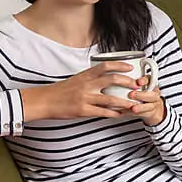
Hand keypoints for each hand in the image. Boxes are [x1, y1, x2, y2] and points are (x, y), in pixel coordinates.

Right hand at [21, 62, 140, 120]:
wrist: (45, 101)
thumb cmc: (60, 91)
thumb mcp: (75, 80)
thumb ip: (89, 79)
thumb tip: (103, 79)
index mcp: (85, 75)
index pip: (105, 66)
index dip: (120, 65)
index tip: (130, 67)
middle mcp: (87, 85)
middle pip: (112, 79)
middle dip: (127, 83)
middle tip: (137, 86)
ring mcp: (85, 98)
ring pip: (111, 99)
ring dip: (125, 102)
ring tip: (134, 104)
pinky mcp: (83, 110)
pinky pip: (102, 113)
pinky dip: (113, 114)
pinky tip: (120, 115)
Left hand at [127, 76, 165, 125]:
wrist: (152, 108)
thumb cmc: (143, 94)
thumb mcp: (138, 86)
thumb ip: (129, 83)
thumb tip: (115, 80)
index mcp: (150, 84)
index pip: (149, 80)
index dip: (144, 81)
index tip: (138, 82)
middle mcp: (154, 93)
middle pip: (151, 94)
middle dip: (141, 95)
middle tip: (131, 94)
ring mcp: (154, 104)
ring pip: (149, 106)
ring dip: (140, 107)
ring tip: (133, 108)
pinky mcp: (151, 113)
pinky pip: (144, 114)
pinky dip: (134, 113)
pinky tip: (126, 112)